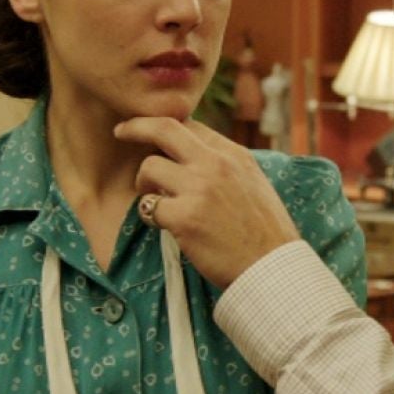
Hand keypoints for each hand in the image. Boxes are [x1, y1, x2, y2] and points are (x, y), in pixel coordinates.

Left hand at [113, 116, 300, 287]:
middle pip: (164, 128)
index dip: (167, 131)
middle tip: (120, 131)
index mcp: (234, 155)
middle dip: (135, 126)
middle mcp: (215, 164)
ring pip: (149, 167)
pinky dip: (150, 215)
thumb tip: (198, 157)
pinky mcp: (184, 218)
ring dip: (144, 184)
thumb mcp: (254, 183)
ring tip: (153, 199)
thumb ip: (226, 167)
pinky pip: (149, 206)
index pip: (191, 126)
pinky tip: (161, 225)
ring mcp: (198, 189)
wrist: (272, 267)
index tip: (153, 136)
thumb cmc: (265, 232)